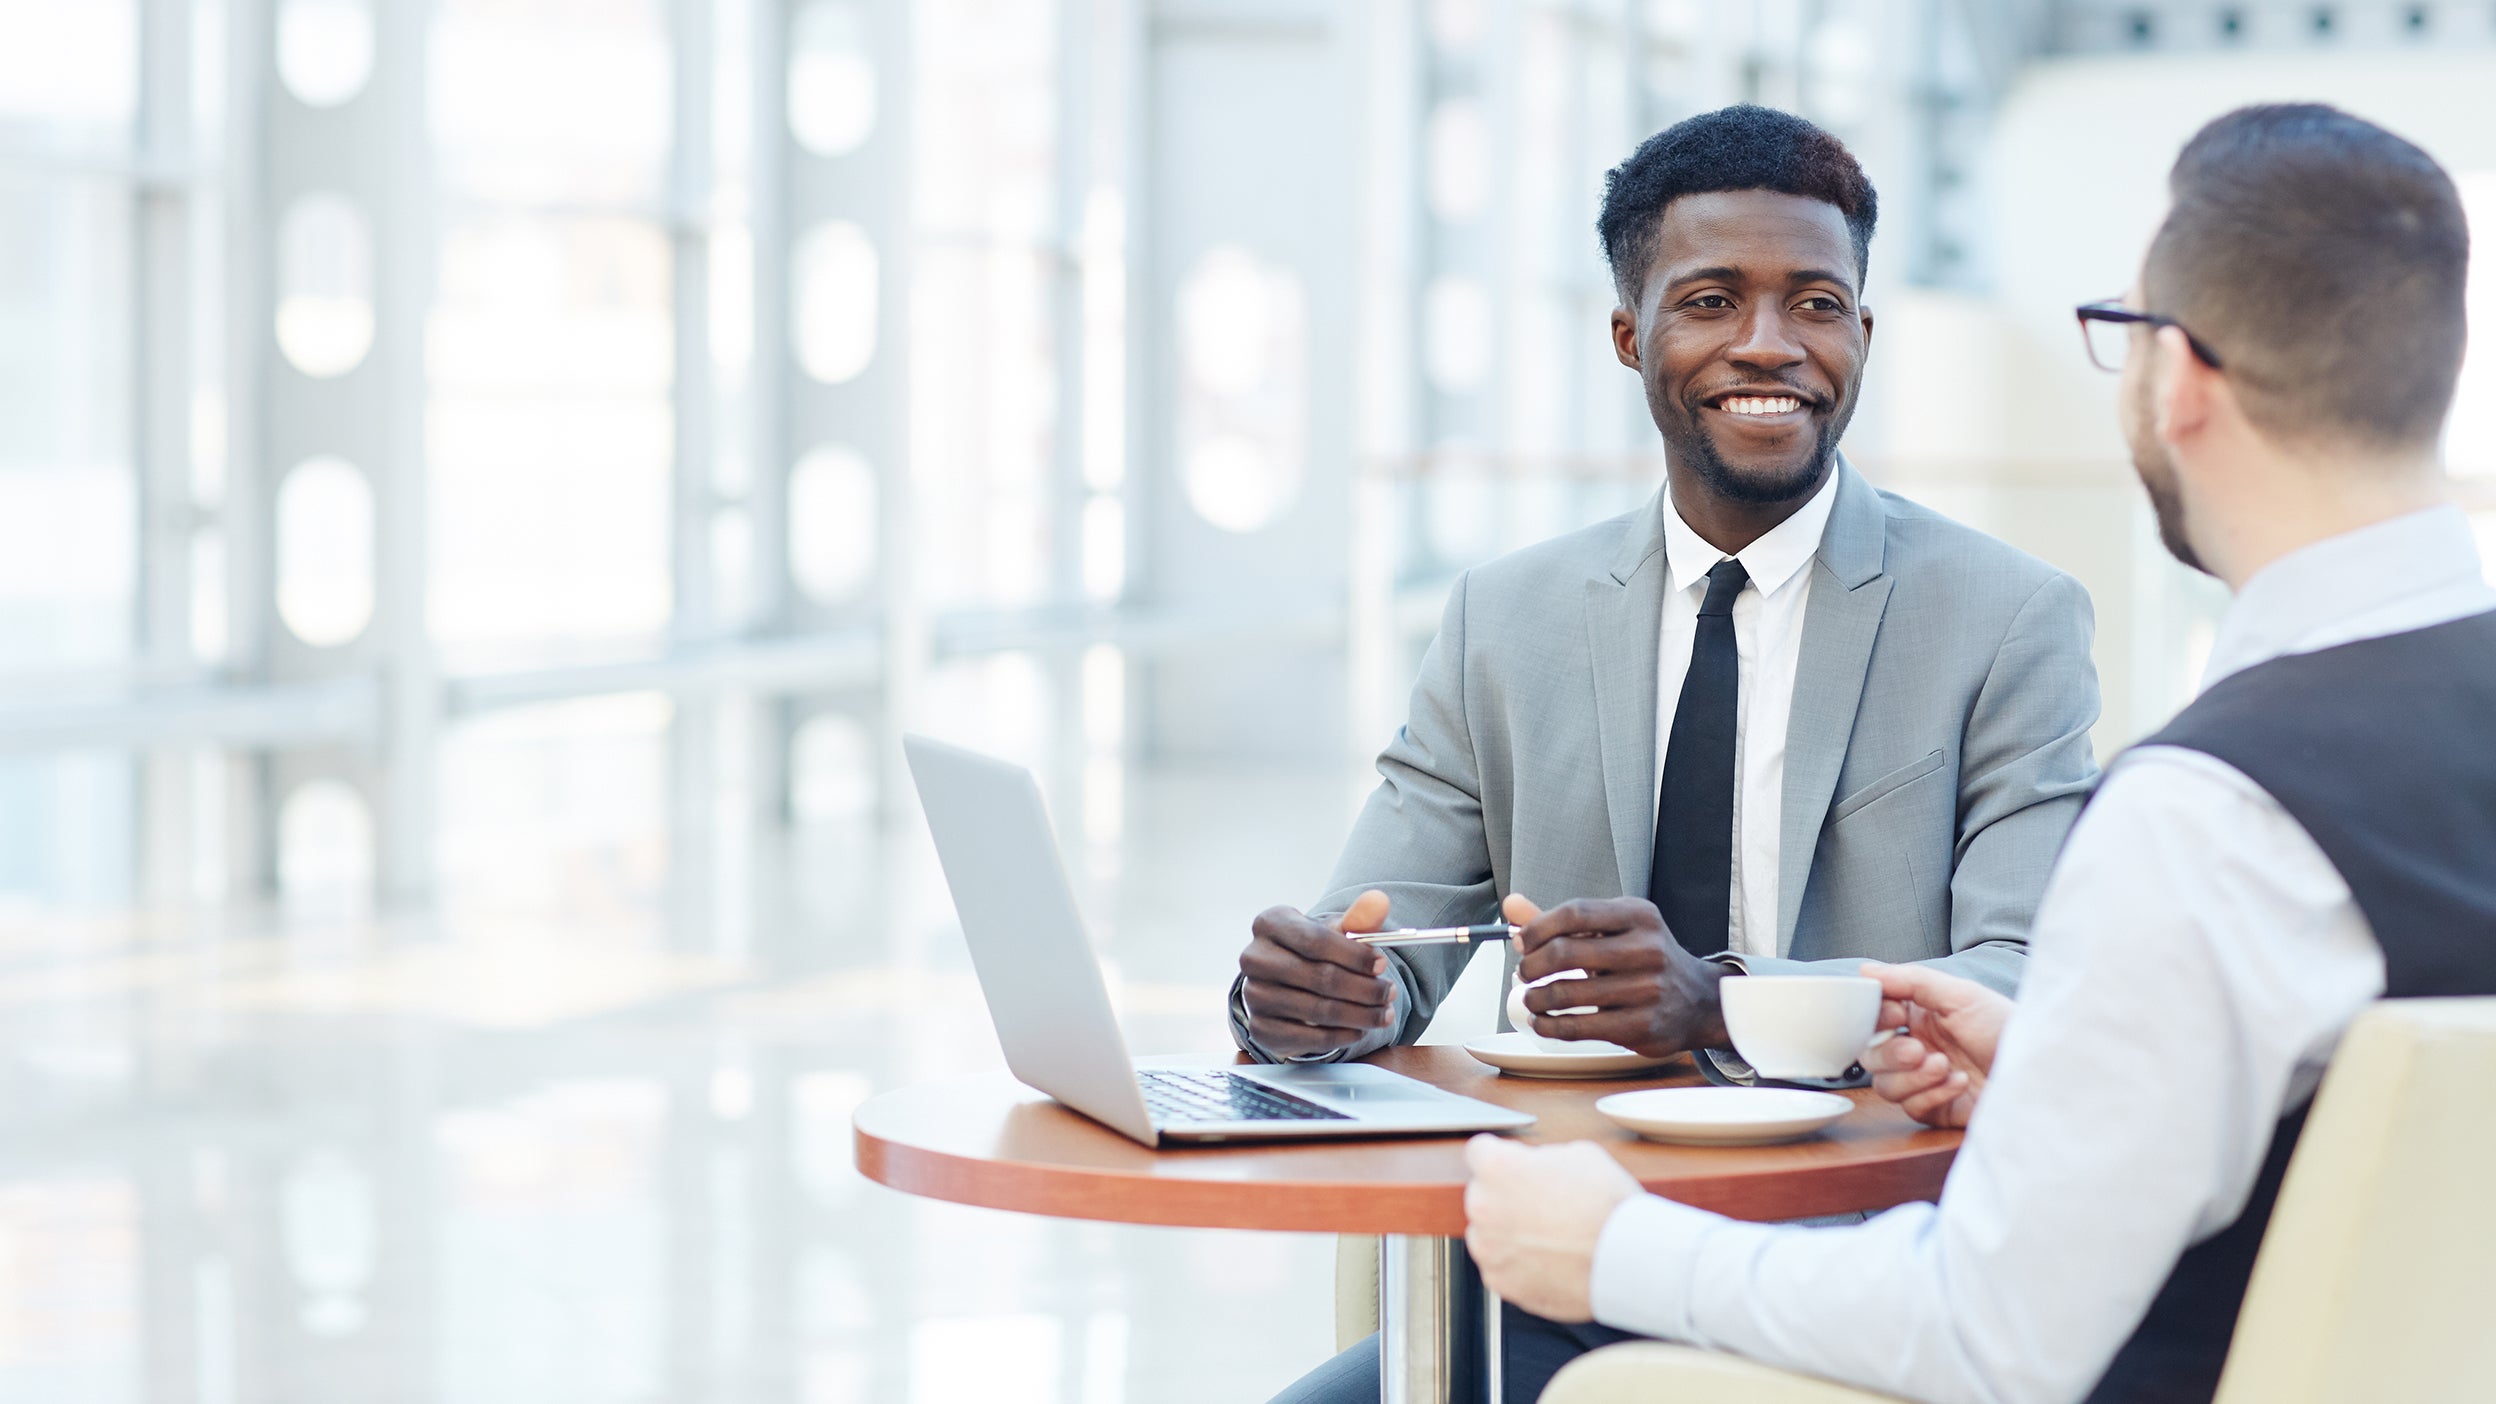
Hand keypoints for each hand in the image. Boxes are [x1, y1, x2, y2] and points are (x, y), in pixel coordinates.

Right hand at [1238, 890, 1398, 1057]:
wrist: (1285, 984)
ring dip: (1360, 1016)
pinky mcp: (1260, 1028)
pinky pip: (1308, 1038)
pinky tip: (1359, 1030)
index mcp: (1270, 924)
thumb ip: (1358, 918)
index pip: (1316, 941)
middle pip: (1320, 978)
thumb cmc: (1313, 952)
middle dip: (1364, 989)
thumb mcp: (1333, 931)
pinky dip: (1341, 1036)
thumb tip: (1380, 901)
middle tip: (1390, 993)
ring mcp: (1254, 995)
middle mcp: (1255, 958)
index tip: (1382, 965)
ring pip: (1318, 1010)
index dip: (1354, 955)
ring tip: (1384, 1014)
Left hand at [1463, 1135, 1640, 1322]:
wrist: (1626, 1259)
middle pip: (1482, 1194)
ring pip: (1488, 1234)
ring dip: (1508, 1233)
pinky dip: (1518, 1265)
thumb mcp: (1579, 1154)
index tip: (1511, 1164)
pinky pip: (1501, 1267)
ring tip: (1549, 1236)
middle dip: (1505, 1196)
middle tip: (1542, 1204)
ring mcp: (1489, 1249)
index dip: (1500, 1156)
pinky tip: (1548, 1260)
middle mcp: (1483, 1208)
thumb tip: (1533, 1166)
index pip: (1478, 1151)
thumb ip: (1541, 1158)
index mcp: (1497, 1168)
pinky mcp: (1501, 1282)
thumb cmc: (1608, 1205)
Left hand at [1504, 894, 1729, 1056]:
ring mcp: (1647, 989)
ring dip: (1535, 998)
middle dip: (1532, 965)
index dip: (1538, 928)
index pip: (1575, 912)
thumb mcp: (1613, 929)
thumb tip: (1511, 905)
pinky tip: (1543, 1022)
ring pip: (1566, 994)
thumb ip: (1562, 920)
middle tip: (1524, 973)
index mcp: (1638, 915)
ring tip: (1531, 999)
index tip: (1521, 941)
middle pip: (1565, 952)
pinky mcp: (1642, 1025)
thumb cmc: (1644, 959)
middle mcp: (1647, 948)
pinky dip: (1549, 1026)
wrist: (1699, 1000)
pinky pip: (1579, 1027)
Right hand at [1857, 961, 2011, 1128]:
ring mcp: (1926, 1082)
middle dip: (1891, 1054)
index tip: (1896, 1015)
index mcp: (1920, 1017)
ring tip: (1945, 1066)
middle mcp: (1918, 1048)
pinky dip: (1933, 1095)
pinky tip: (1959, 1083)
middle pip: (1871, 1057)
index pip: (1873, 1018)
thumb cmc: (2007, 1027)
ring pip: (1886, 1086)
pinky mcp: (1938, 1110)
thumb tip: (1866, 970)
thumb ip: (1911, 980)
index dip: (1875, 1019)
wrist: (2041, 1070)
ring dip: (1913, 1077)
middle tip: (1917, 1050)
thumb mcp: (1961, 995)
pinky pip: (1912, 1108)